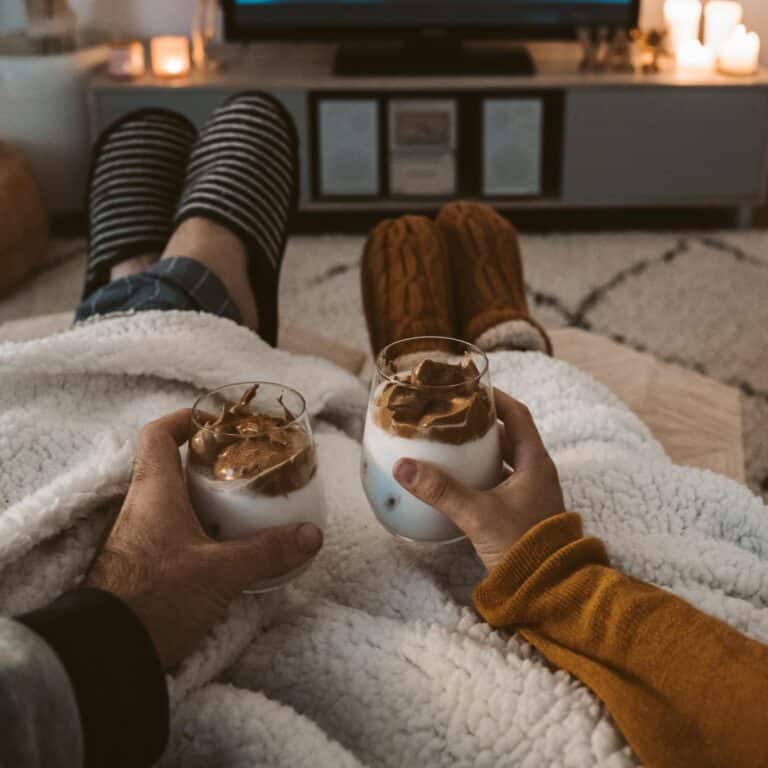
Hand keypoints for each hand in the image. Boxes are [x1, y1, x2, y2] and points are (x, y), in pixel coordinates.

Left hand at [85, 410, 323, 668]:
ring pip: (175, 499)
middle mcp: (142, 506)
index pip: (157, 434)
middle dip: (209, 461)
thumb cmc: (155, 598)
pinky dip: (201, 526)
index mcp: (154, 491)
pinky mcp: (143, 562)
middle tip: (245, 465)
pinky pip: (174, 528)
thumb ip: (267, 552)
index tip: (216, 422)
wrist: (107, 653)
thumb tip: (311, 535)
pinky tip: (227, 544)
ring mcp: (140, 535)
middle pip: (172, 465)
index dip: (184, 419)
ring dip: (207, 497)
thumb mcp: (220, 573)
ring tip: (244, 504)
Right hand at [394, 390, 565, 570]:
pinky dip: (479, 474)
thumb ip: (441, 491)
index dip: (496, 398)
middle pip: (508, 436)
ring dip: (480, 450)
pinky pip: (498, 482)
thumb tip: (404, 466)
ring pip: (503, 460)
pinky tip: (457, 480)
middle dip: (481, 424)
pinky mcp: (519, 513)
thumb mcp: (478, 515)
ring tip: (450, 443)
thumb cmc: (523, 547)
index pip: (518, 415)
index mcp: (536, 463)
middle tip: (453, 415)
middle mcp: (536, 474)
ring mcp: (529, 494)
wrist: (547, 591)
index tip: (472, 389)